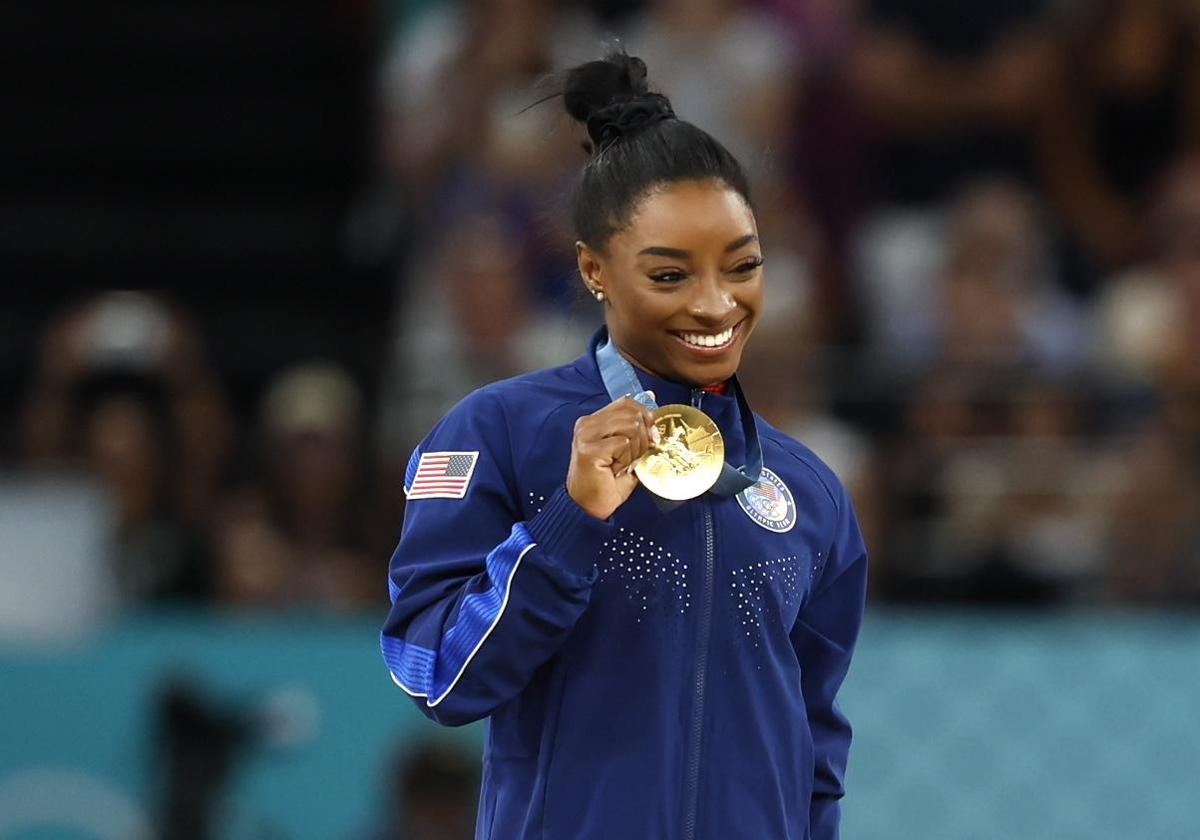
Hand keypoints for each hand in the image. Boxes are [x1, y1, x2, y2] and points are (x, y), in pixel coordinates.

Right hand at [566, 395, 658, 519]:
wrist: (587, 508)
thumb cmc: (606, 482)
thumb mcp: (625, 450)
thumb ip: (635, 430)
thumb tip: (652, 407)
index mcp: (593, 421)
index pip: (626, 403)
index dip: (644, 416)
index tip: (650, 436)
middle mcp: (587, 424)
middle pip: (631, 414)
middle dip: (642, 437)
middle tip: (633, 457)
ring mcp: (586, 436)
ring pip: (630, 426)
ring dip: (634, 449)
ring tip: (622, 464)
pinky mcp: (589, 450)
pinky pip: (623, 444)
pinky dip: (626, 459)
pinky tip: (614, 470)